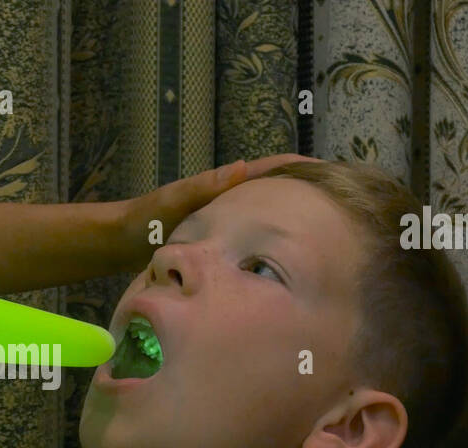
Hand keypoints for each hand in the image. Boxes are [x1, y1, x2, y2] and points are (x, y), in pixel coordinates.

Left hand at [117, 152, 322, 270]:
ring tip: (330, 232)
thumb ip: (202, 187)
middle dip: (311, 192)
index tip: (340, 174)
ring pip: (270, 214)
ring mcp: (227, 218)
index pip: (274, 168)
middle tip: (348, 205)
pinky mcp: (221, 239)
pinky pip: (255, 236)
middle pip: (280, 189)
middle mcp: (230, 197)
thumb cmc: (142, 221)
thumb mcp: (172, 201)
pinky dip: (275, 240)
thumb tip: (240, 167)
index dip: (306, 168)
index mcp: (225, 184)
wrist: (118, 242)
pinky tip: (288, 260)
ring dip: (297, 217)